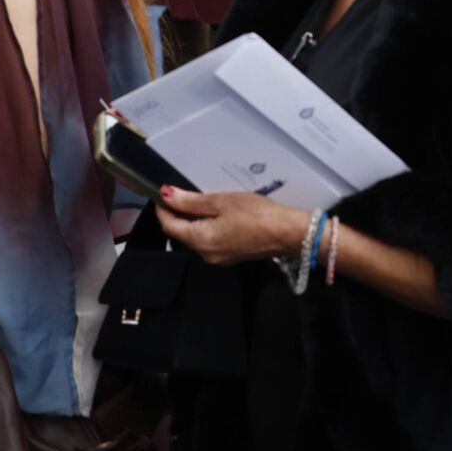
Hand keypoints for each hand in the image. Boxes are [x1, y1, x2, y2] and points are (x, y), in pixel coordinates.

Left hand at [155, 186, 312, 266]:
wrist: (289, 233)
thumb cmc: (256, 214)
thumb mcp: (223, 202)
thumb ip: (192, 200)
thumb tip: (166, 195)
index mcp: (199, 240)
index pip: (169, 226)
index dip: (162, 209)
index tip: (162, 192)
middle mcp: (204, 254)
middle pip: (181, 233)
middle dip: (177, 214)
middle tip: (179, 192)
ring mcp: (218, 258)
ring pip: (195, 238)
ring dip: (192, 221)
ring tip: (198, 200)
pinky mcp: (231, 256)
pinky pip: (210, 241)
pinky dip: (206, 227)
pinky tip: (216, 215)